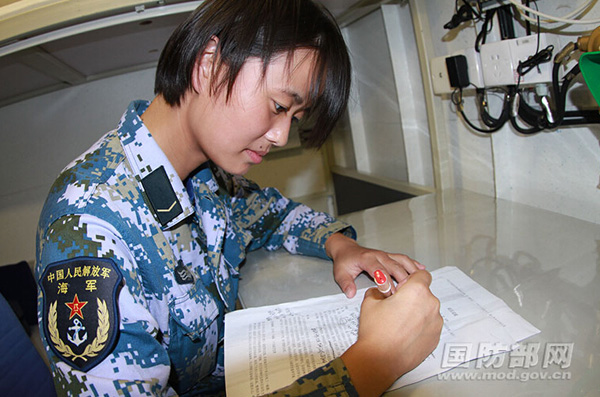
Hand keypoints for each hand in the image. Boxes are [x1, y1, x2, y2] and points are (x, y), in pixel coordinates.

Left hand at [325, 232, 424, 297]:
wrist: (346, 249)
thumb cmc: (345, 261)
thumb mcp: (340, 273)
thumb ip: (345, 283)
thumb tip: (351, 293)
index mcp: (367, 259)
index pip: (379, 271)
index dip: (386, 283)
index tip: (390, 294)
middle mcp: (378, 255)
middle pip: (394, 267)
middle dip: (402, 280)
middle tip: (407, 293)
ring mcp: (385, 255)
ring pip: (402, 261)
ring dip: (411, 271)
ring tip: (420, 282)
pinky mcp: (390, 256)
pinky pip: (403, 259)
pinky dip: (413, 264)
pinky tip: (422, 270)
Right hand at [341, 270, 442, 395]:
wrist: (381, 360)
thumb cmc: (377, 332)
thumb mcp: (370, 302)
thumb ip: (378, 290)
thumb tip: (380, 291)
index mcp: (416, 291)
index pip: (422, 274)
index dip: (411, 279)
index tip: (403, 286)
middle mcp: (430, 304)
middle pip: (425, 293)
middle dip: (413, 297)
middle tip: (397, 306)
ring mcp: (436, 322)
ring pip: (428, 309)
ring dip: (418, 312)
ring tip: (400, 322)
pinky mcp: (436, 337)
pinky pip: (430, 325)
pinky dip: (421, 326)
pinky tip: (406, 332)